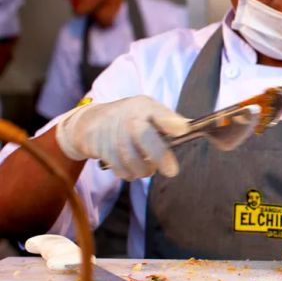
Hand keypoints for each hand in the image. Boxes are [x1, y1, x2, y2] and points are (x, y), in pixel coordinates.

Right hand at [56, 96, 189, 180]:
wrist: (91, 121)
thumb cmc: (130, 117)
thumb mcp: (148, 111)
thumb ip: (169, 120)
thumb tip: (190, 129)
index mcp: (145, 107)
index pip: (160, 113)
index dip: (171, 122)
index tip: (183, 130)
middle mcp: (129, 118)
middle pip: (145, 137)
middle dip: (160, 155)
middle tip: (172, 171)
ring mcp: (114, 134)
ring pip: (133, 160)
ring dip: (144, 170)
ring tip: (148, 167)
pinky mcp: (102, 149)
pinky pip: (121, 169)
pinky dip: (130, 173)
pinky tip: (131, 167)